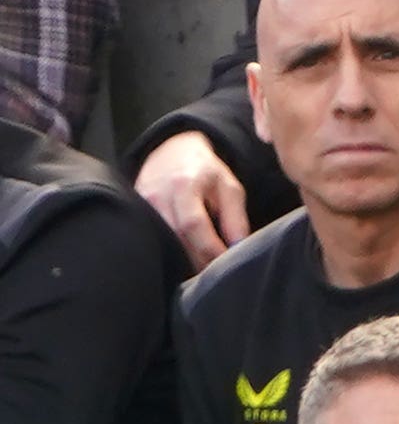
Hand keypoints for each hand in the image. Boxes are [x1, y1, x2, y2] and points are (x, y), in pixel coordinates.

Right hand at [134, 131, 249, 269]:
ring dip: (185, 261)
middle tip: (217, 271)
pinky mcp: (135, 211)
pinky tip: (185, 258)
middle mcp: (158, 196)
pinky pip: (153, 239)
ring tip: (204, 267)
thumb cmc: (207, 172)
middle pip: (176, 239)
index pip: (194, 225)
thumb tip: (238, 248)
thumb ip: (236, 219)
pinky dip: (170, 252)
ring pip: (164, 244)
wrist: (173, 152)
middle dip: (200, 261)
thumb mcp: (230, 188)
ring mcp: (142, 204)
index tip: (227, 265)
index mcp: (183, 185)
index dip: (211, 249)